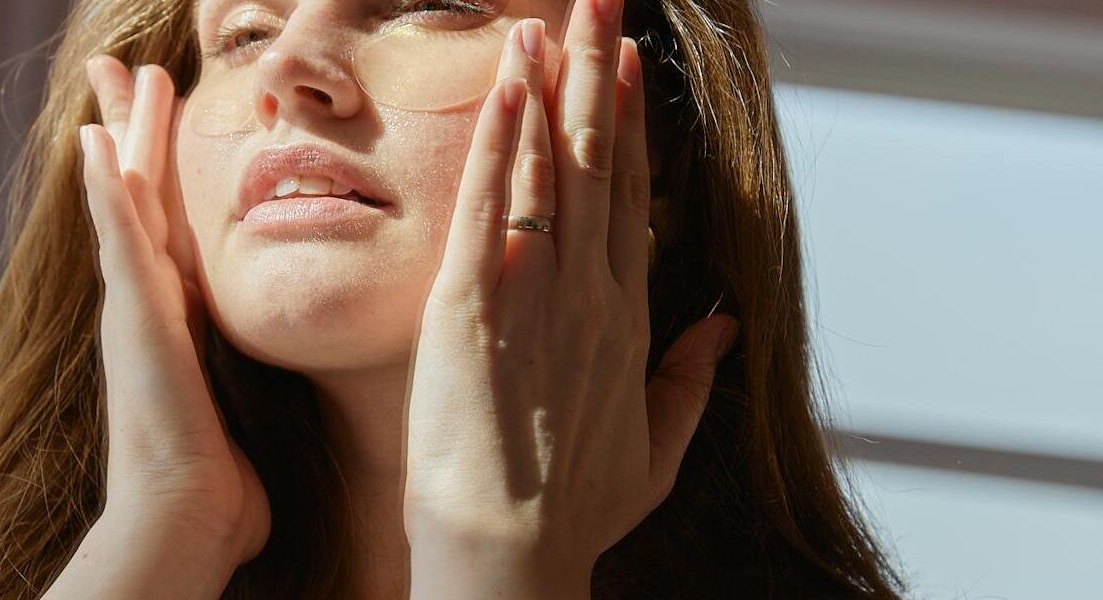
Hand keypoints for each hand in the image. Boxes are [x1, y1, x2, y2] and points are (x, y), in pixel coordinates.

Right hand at [76, 57, 267, 565]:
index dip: (162, 174)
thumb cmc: (216, 491)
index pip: (169, 227)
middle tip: (127, 72)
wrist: (184, 518)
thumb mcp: (239, 420)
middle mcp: (146, 304)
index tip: (163, 127)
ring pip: (127, 198)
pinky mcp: (132, 314)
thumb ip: (242, 401)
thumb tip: (273, 424)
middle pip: (140, 197)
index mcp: (175, 321)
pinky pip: (116, 234)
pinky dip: (102, 186)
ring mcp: (133, 306)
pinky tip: (94, 138)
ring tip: (124, 76)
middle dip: (134, 132)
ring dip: (126, 135)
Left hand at [402, 3, 738, 597]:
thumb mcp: (654, 450)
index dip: (627, 128)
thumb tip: (720, 325)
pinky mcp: (471, 305)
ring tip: (550, 18)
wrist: (508, 551)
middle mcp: (587, 292)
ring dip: (550, 87)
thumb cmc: (572, 512)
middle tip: (600, 4)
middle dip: (597, 77)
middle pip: (595, 164)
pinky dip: (500, 140)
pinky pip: (489, 206)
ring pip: (547, 168)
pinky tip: (509, 83)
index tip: (625, 68)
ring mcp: (532, 293)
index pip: (629, 201)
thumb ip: (688, 381)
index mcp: (624, 320)